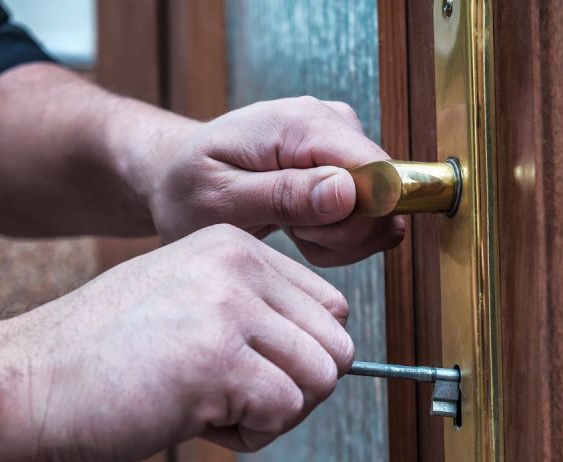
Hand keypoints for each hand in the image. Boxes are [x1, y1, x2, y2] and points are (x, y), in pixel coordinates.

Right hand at [7, 225, 353, 461]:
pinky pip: (284, 412)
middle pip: (334, 347)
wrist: (19, 388)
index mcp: (231, 246)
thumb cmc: (96, 361)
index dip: (297, 356)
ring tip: (209, 406)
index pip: (329, 308)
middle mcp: (236, 266)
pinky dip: (247, 436)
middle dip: (293, 389)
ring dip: (273, 413)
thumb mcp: (181, 301)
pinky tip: (193, 420)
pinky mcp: (217, 361)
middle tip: (230, 397)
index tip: (244, 370)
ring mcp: (227, 309)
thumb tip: (318, 353)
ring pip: (321, 380)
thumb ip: (247, 310)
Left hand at [134, 96, 405, 266]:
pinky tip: (299, 227)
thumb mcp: (222, 200)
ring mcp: (344, 142)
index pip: (376, 173)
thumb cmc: (189, 187)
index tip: (304, 231)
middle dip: (340, 234)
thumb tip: (349, 192)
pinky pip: (370, 218)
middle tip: (289, 233)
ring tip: (289, 228)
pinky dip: (335, 237)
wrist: (178, 175)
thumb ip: (285, 196)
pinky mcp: (348, 164)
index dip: (354, 219)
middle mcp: (334, 122)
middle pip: (385, 198)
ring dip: (336, 239)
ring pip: (380, 214)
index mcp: (302, 122)